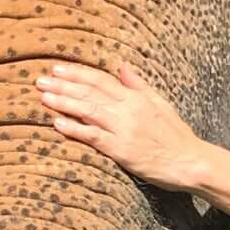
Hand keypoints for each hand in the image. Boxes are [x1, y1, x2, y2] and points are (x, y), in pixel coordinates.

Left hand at [36, 62, 212, 190]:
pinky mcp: (122, 150)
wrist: (190, 162)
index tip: (58, 68)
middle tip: (40, 80)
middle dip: (63, 85)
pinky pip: (94, 137)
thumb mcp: (160, 103)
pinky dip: (75, 129)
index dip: (77, 73)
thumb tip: (122, 67)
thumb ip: (138, 85)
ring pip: (88, 110)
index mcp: (136, 97)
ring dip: (64, 102)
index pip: (101, 80)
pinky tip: (58, 123)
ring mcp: (124, 130)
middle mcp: (128, 110)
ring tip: (43, 97)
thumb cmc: (176, 135)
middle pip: (90, 92)